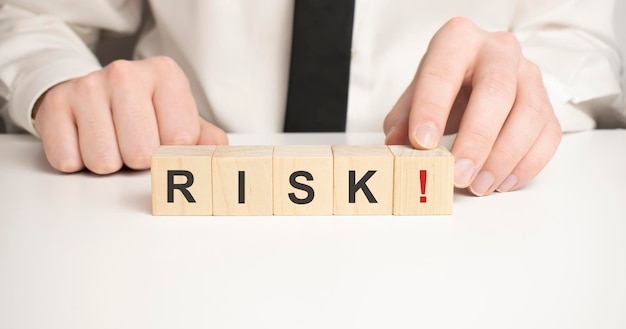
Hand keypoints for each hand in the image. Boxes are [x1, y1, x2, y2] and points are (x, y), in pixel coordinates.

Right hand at [33, 56, 227, 174]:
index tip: (164, 140)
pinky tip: (85, 140)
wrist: (92, 93)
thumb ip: (205, 139)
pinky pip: (69, 160)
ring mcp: (87, 87)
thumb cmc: (144, 111)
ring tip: (111, 141)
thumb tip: (218, 156)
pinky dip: (78, 161)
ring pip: (104, 162)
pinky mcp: (55, 105)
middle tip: (134, 143)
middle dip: (138, 160)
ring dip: (109, 163)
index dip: (172, 152)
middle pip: (141, 154)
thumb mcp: (180, 118)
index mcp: (165, 75)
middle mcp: (126, 73)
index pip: (180, 138)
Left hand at [384, 17, 561, 195]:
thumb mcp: (416, 95)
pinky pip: (547, 135)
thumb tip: (396, 146)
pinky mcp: (547, 104)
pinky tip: (502, 182)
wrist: (478, 75)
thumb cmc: (445, 84)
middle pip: (496, 92)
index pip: (444, 72)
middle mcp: (499, 51)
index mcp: (458, 41)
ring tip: (479, 186)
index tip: (422, 142)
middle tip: (458, 174)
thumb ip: (404, 120)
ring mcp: (529, 75)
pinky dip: (527, 165)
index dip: (432, 108)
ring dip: (504, 157)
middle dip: (476, 138)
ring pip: (529, 115)